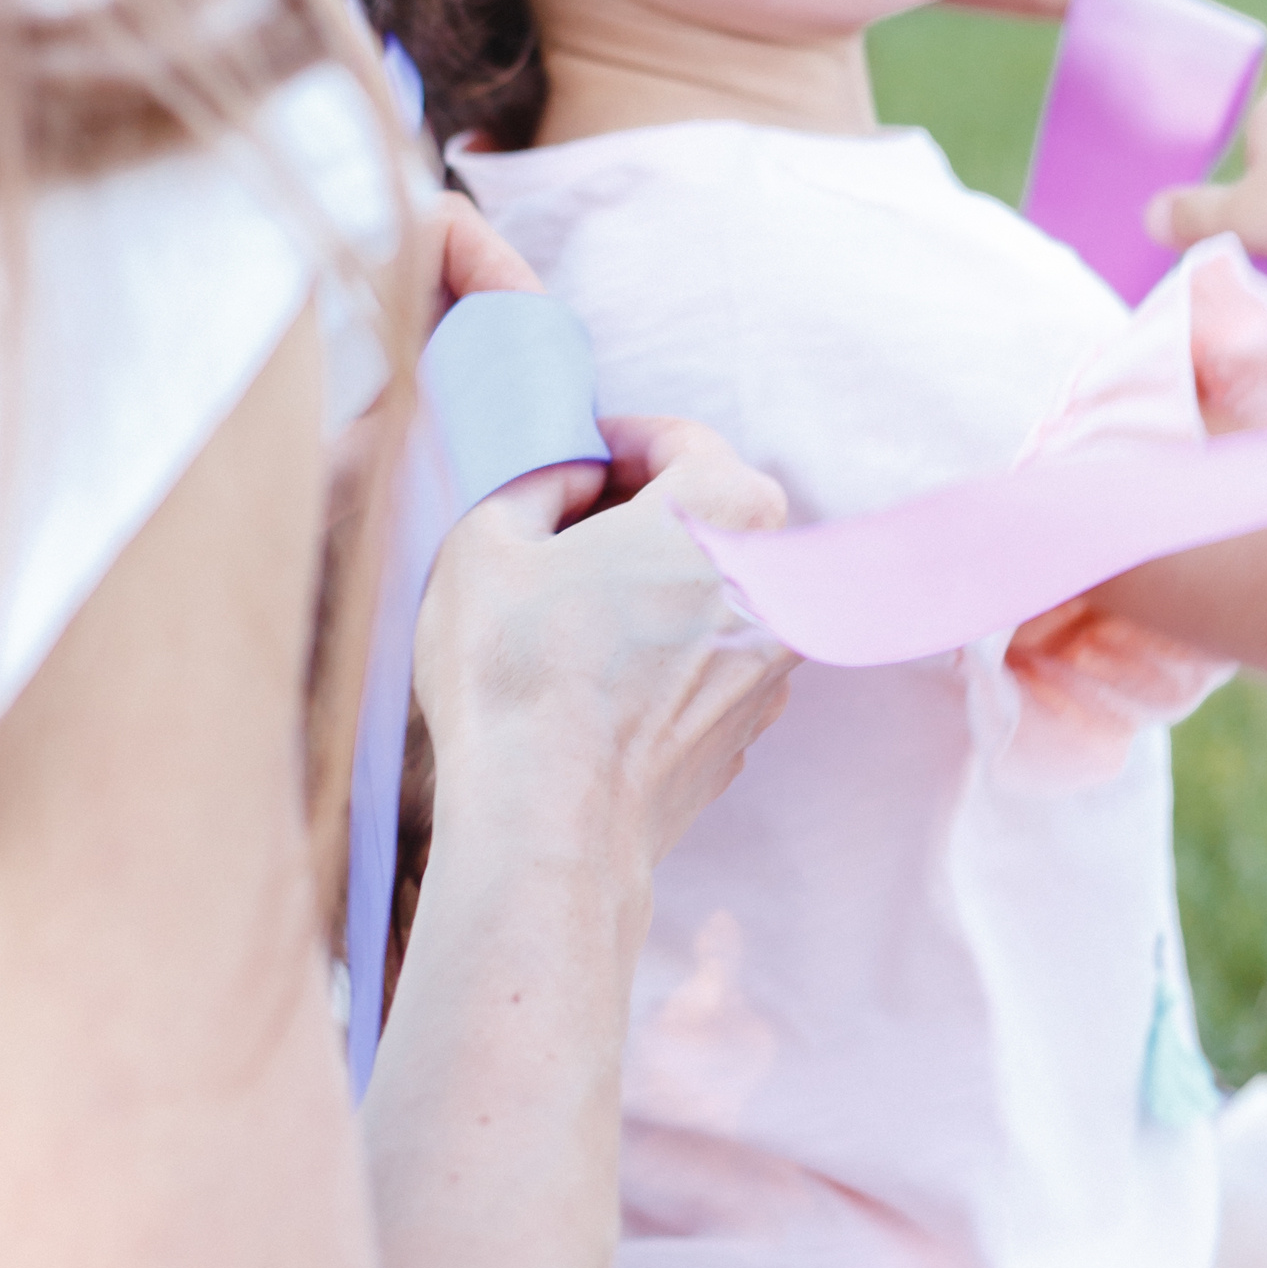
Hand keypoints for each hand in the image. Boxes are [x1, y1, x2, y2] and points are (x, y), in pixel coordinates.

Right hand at [415, 415, 794, 876]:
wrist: (551, 830)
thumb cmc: (518, 674)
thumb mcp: (488, 539)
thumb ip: (540, 481)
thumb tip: (573, 480)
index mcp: (727, 515)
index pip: (686, 441)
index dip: (622, 437)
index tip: (579, 451)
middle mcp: (777, 586)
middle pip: (716, 514)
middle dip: (648, 504)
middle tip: (573, 517)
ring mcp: (773, 669)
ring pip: (719, 591)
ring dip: (661, 579)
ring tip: (578, 599)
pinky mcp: (746, 731)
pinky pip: (712, 660)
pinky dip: (670, 648)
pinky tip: (600, 671)